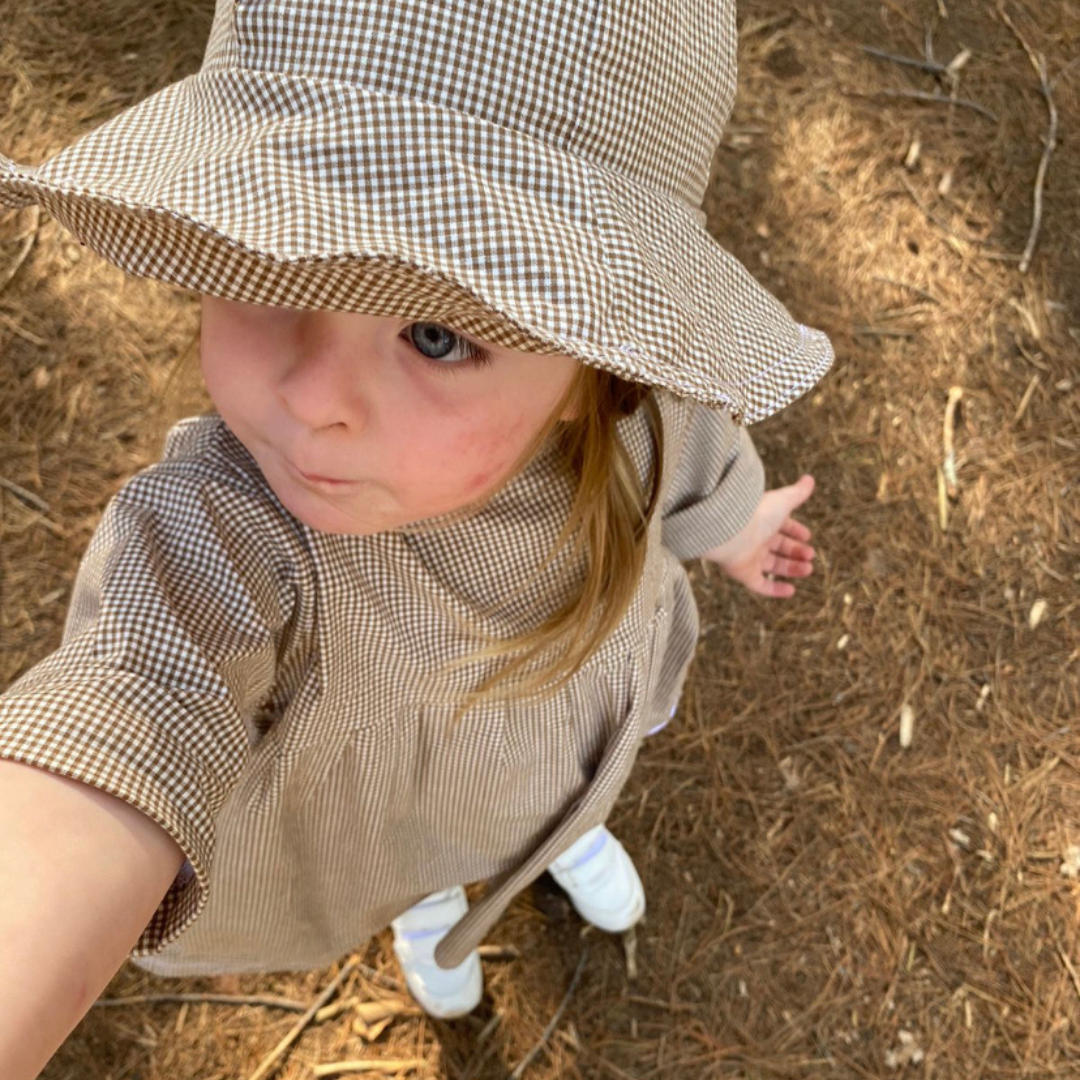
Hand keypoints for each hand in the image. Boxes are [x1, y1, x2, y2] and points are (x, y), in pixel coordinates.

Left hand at [702, 474, 815, 597]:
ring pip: (773, 565)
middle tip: (810, 555)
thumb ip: (797, 493)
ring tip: (808, 569)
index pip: (780, 526)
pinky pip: (761, 585)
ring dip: (792, 568)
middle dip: (796, 552)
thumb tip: (809, 479)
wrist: (730, 530)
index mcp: (763, 520)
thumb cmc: (756, 513)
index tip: (808, 536)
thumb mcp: (782, 500)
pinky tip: (791, 591)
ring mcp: (749, 557)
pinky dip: (776, 590)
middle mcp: (755, 538)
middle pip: (778, 547)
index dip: (794, 531)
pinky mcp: (744, 574)